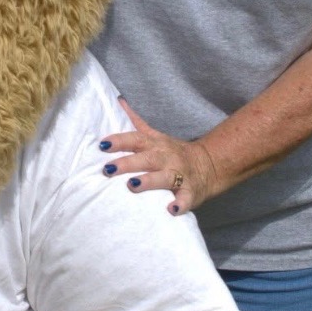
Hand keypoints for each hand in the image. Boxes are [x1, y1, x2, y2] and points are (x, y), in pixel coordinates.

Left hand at [99, 98, 220, 215]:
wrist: (209, 164)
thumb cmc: (173, 151)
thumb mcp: (155, 135)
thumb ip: (136, 122)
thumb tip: (119, 100)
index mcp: (156, 144)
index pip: (136, 139)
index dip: (120, 141)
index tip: (103, 144)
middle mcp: (166, 158)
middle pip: (146, 159)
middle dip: (127, 163)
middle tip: (108, 169)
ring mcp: (180, 175)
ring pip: (164, 178)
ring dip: (148, 181)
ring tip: (132, 186)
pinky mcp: (191, 192)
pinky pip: (186, 199)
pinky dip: (180, 205)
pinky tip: (172, 210)